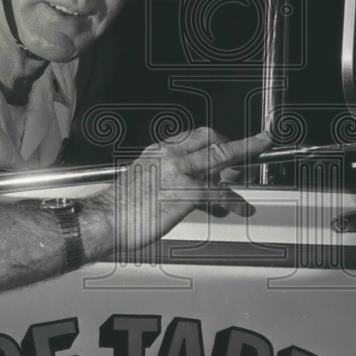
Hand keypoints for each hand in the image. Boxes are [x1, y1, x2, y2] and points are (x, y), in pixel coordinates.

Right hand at [99, 126, 271, 253]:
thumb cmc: (121, 208)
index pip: (195, 136)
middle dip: (235, 146)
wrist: (105, 219)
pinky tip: (241, 208)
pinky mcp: (185, 192)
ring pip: (221, 160)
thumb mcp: (144, 182)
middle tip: (250, 155)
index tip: (229, 142)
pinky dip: (234, 202)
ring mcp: (179, 172)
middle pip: (213, 139)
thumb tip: (192, 189)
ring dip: (241, 171)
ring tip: (249, 181)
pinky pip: (219, 193)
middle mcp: (170, 155)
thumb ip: (170, 180)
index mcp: (159, 151)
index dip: (217, 140)